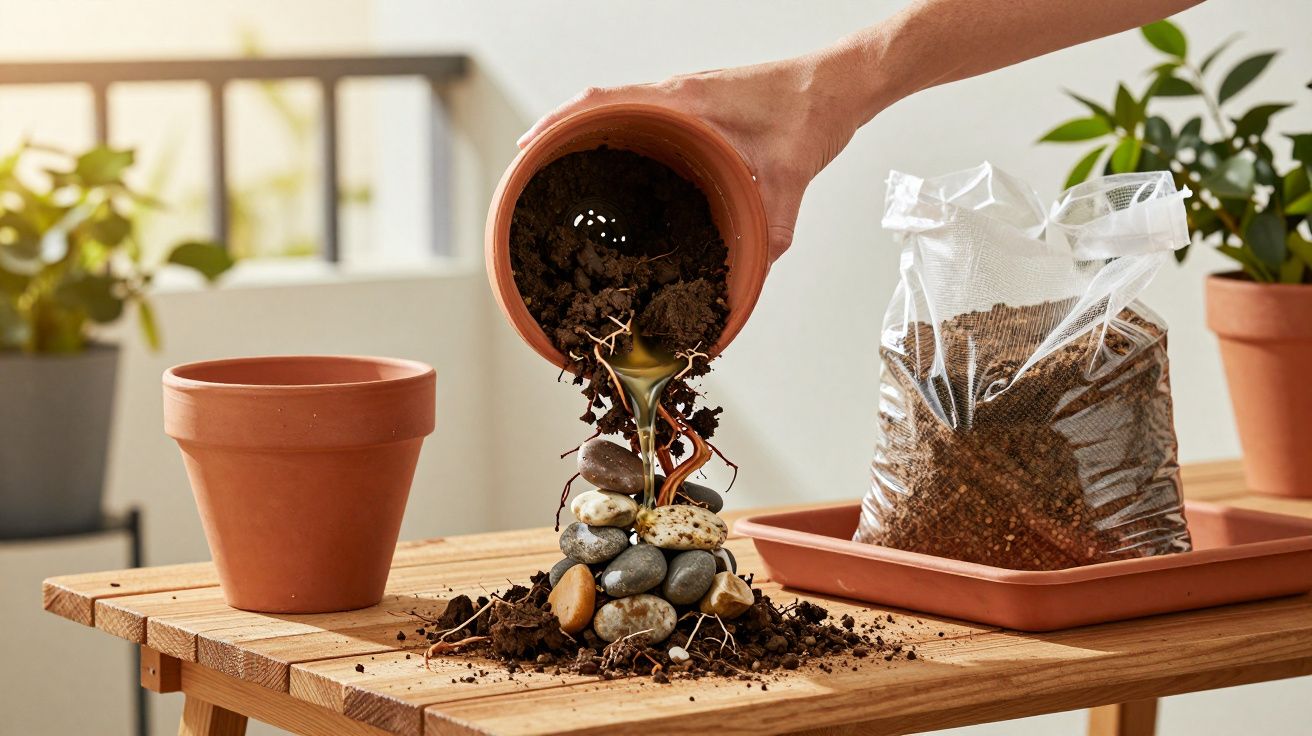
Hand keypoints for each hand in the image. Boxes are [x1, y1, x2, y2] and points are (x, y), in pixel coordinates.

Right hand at [518, 50, 870, 261]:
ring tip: (561, 163)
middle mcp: (679, 93)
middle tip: (531, 161)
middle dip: (561, 131)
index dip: (562, 123)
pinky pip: (646, 113)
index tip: (531, 145)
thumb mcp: (790, 177)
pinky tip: (620, 160)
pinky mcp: (700, 102)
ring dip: (588, 129)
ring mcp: (687, 95)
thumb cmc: (812, 113)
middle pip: (600, 103)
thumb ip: (771, 228)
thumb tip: (753, 275)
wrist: (839, 83)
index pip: (606, 101)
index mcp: (687, 102)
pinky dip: (622, 131)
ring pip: (620, 106)